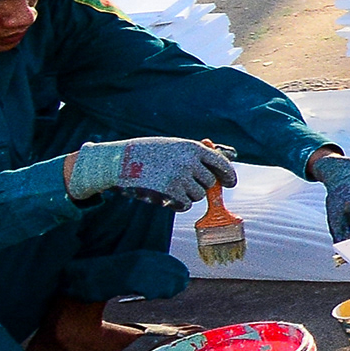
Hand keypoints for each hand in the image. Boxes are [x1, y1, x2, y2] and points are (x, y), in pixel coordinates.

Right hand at [65, 137, 233, 206]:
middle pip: (210, 183)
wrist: (119, 161)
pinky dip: (179, 203)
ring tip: (170, 184)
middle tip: (183, 181)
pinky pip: (186, 204)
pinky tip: (166, 194)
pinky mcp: (170, 193)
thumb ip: (198, 155)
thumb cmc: (148, 152)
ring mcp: (180, 178)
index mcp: (193, 148)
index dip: (228, 175)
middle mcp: (189, 162)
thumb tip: (227, 161)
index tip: (230, 183)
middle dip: (201, 185)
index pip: (221, 163)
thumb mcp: (174, 146)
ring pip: (198, 195)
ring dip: (188, 194)